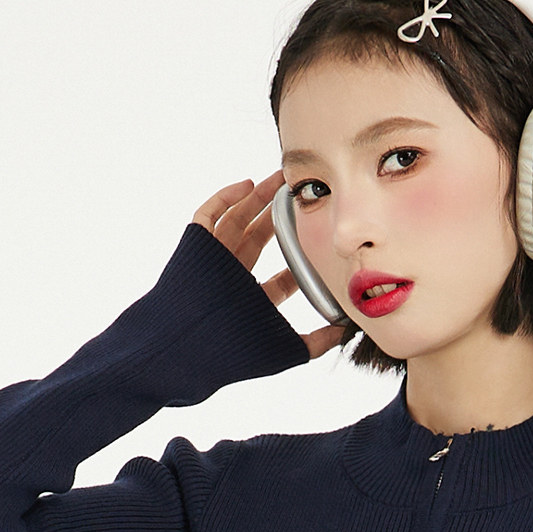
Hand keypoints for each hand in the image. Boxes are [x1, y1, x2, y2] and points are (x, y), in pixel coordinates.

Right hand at [192, 172, 350, 356]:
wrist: (187, 349)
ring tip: (281, 178)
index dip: (298, 255)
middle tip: (301, 195)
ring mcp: (212, 260)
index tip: (317, 234)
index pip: (280, 277)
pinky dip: (226, 197)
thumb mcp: (283, 349)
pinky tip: (248, 184)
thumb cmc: (230, 353)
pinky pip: (208, 214)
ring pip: (237, 220)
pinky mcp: (194, 245)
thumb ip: (315, 343)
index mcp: (252, 301)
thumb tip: (345, 330)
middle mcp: (232, 278)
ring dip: (258, 198)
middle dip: (280, 216)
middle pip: (259, 239)